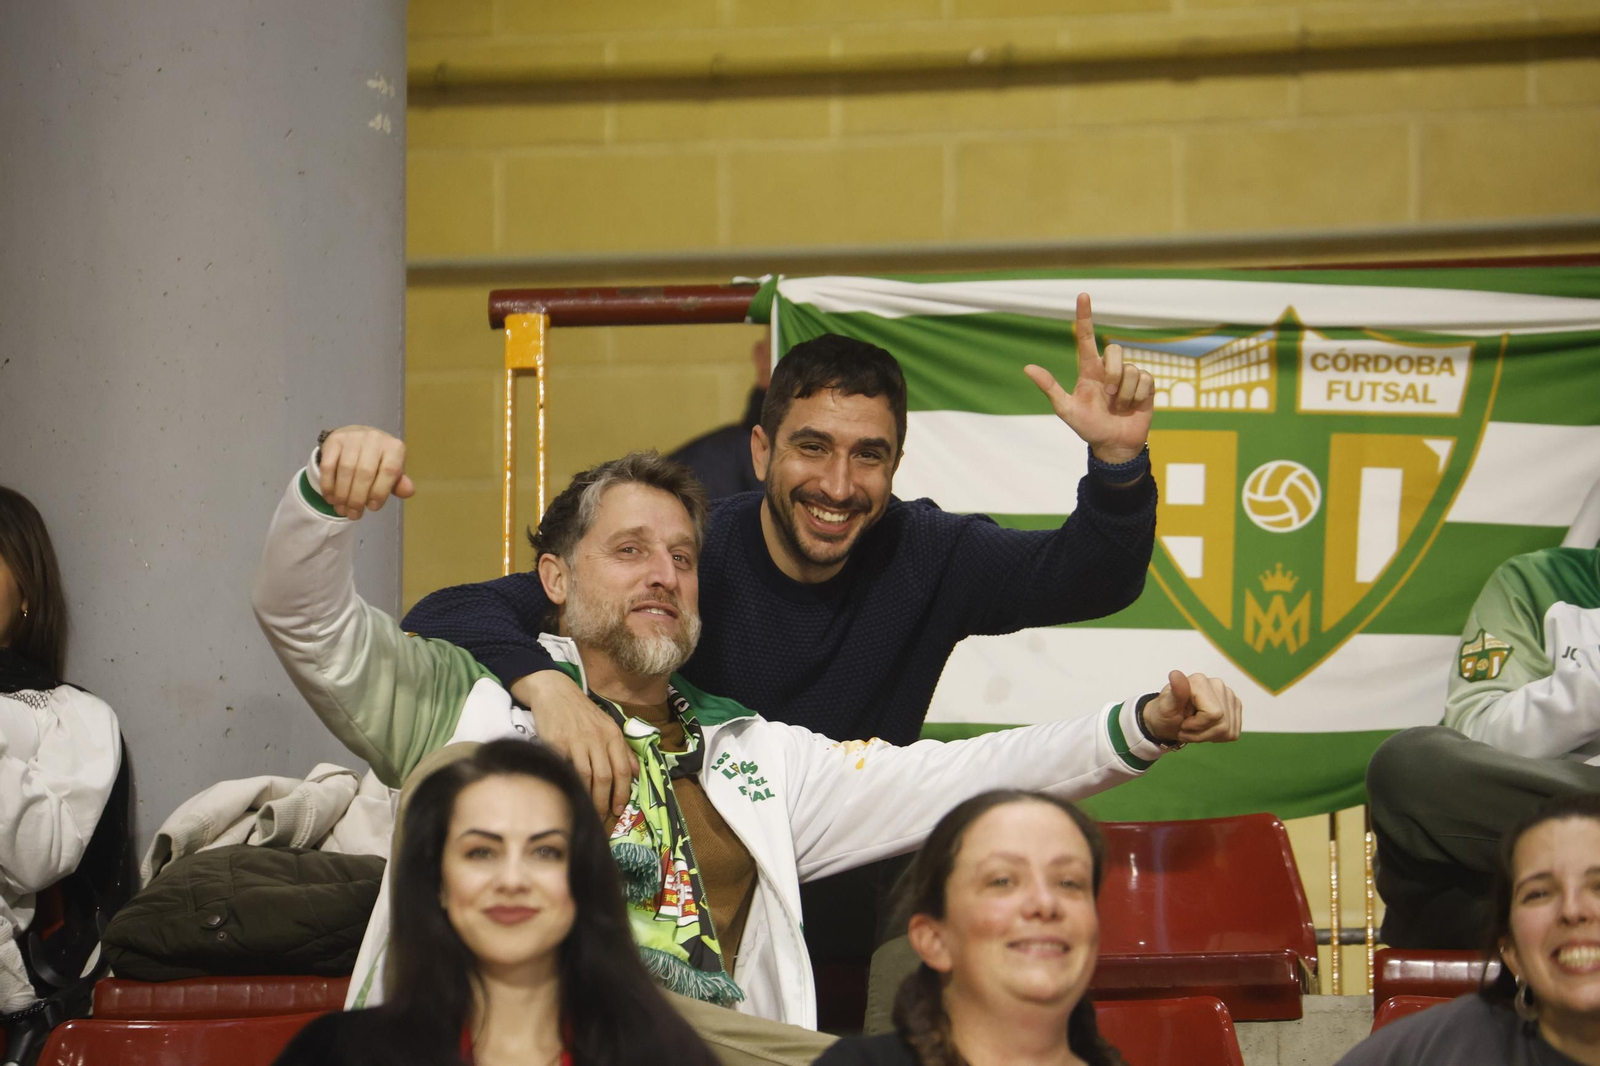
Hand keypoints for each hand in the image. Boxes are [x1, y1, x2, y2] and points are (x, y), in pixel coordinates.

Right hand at [318, 425, 414, 520]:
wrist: (357, 438)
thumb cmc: (378, 461)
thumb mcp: (392, 471)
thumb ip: (398, 483)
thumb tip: (408, 492)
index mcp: (394, 447)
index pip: (390, 471)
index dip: (380, 492)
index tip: (372, 508)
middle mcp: (374, 439)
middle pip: (365, 472)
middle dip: (357, 498)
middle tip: (353, 515)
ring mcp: (353, 437)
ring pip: (346, 470)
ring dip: (342, 494)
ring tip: (342, 510)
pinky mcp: (334, 440)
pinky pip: (328, 465)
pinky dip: (328, 485)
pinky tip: (330, 498)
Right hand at [512, 670, 638, 818]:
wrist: (556, 693)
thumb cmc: (583, 713)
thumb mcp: (608, 726)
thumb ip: (623, 750)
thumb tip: (638, 773)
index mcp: (613, 735)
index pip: (623, 770)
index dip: (622, 793)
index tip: (619, 810)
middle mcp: (598, 738)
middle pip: (605, 777)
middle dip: (604, 802)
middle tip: (601, 817)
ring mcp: (577, 741)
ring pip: (587, 776)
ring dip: (588, 797)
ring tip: (587, 810)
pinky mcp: (557, 743)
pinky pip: (566, 769)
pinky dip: (570, 783)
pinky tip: (571, 793)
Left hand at [1023, 293, 1154, 466]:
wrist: (1114, 445)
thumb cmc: (1088, 427)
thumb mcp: (1066, 410)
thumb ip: (1050, 388)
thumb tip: (1027, 368)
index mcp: (1089, 370)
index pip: (1086, 337)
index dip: (1084, 316)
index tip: (1082, 294)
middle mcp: (1109, 369)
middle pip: (1115, 350)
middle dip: (1113, 374)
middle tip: (1108, 395)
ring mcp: (1129, 376)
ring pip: (1132, 368)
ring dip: (1125, 392)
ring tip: (1118, 406)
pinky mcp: (1146, 386)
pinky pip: (1146, 379)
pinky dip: (1138, 396)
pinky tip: (1133, 406)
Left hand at [1142, 670, 1242, 744]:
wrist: (1168, 721)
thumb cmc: (1165, 713)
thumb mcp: (1166, 706)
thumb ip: (1176, 692)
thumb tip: (1175, 674)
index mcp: (1200, 681)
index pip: (1214, 714)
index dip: (1198, 725)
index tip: (1183, 724)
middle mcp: (1218, 684)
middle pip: (1223, 724)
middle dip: (1202, 733)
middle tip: (1186, 729)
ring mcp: (1229, 695)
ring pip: (1228, 730)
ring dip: (1208, 736)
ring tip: (1193, 729)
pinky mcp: (1234, 706)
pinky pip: (1233, 732)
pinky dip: (1216, 736)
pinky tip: (1204, 729)